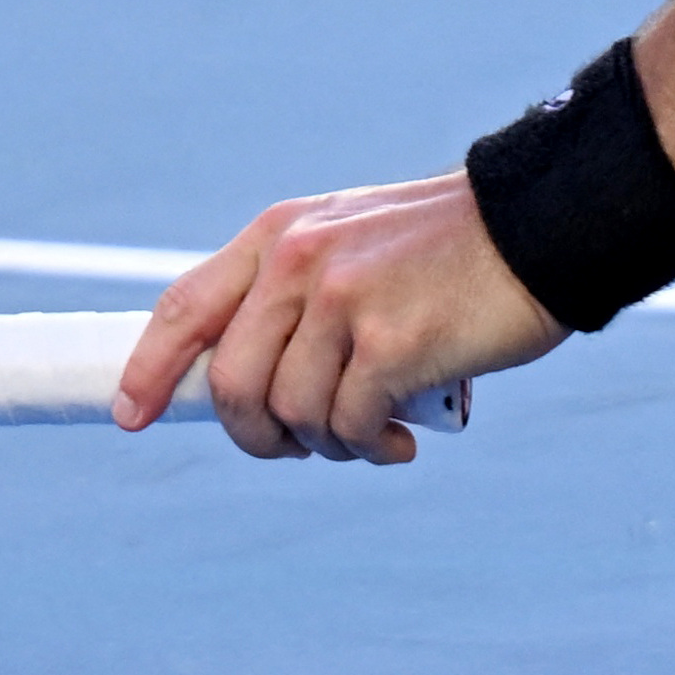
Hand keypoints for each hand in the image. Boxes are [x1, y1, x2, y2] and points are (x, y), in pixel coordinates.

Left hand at [116, 169, 569, 464]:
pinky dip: (371, 447)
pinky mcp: (390, 344)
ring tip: (374, 433)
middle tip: (303, 446)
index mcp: (281, 235)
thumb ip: (299, 290)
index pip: (185, 306)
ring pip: (292, 415)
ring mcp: (342, 301)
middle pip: (232, 384)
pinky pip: (349, 427)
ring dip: (330, 444)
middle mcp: (299, 263)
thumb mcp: (354, 242)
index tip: (133, 412)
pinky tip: (402, 438)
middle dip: (259, 437)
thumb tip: (248, 377)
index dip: (151, 368)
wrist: (541, 227)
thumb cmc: (452, 251)